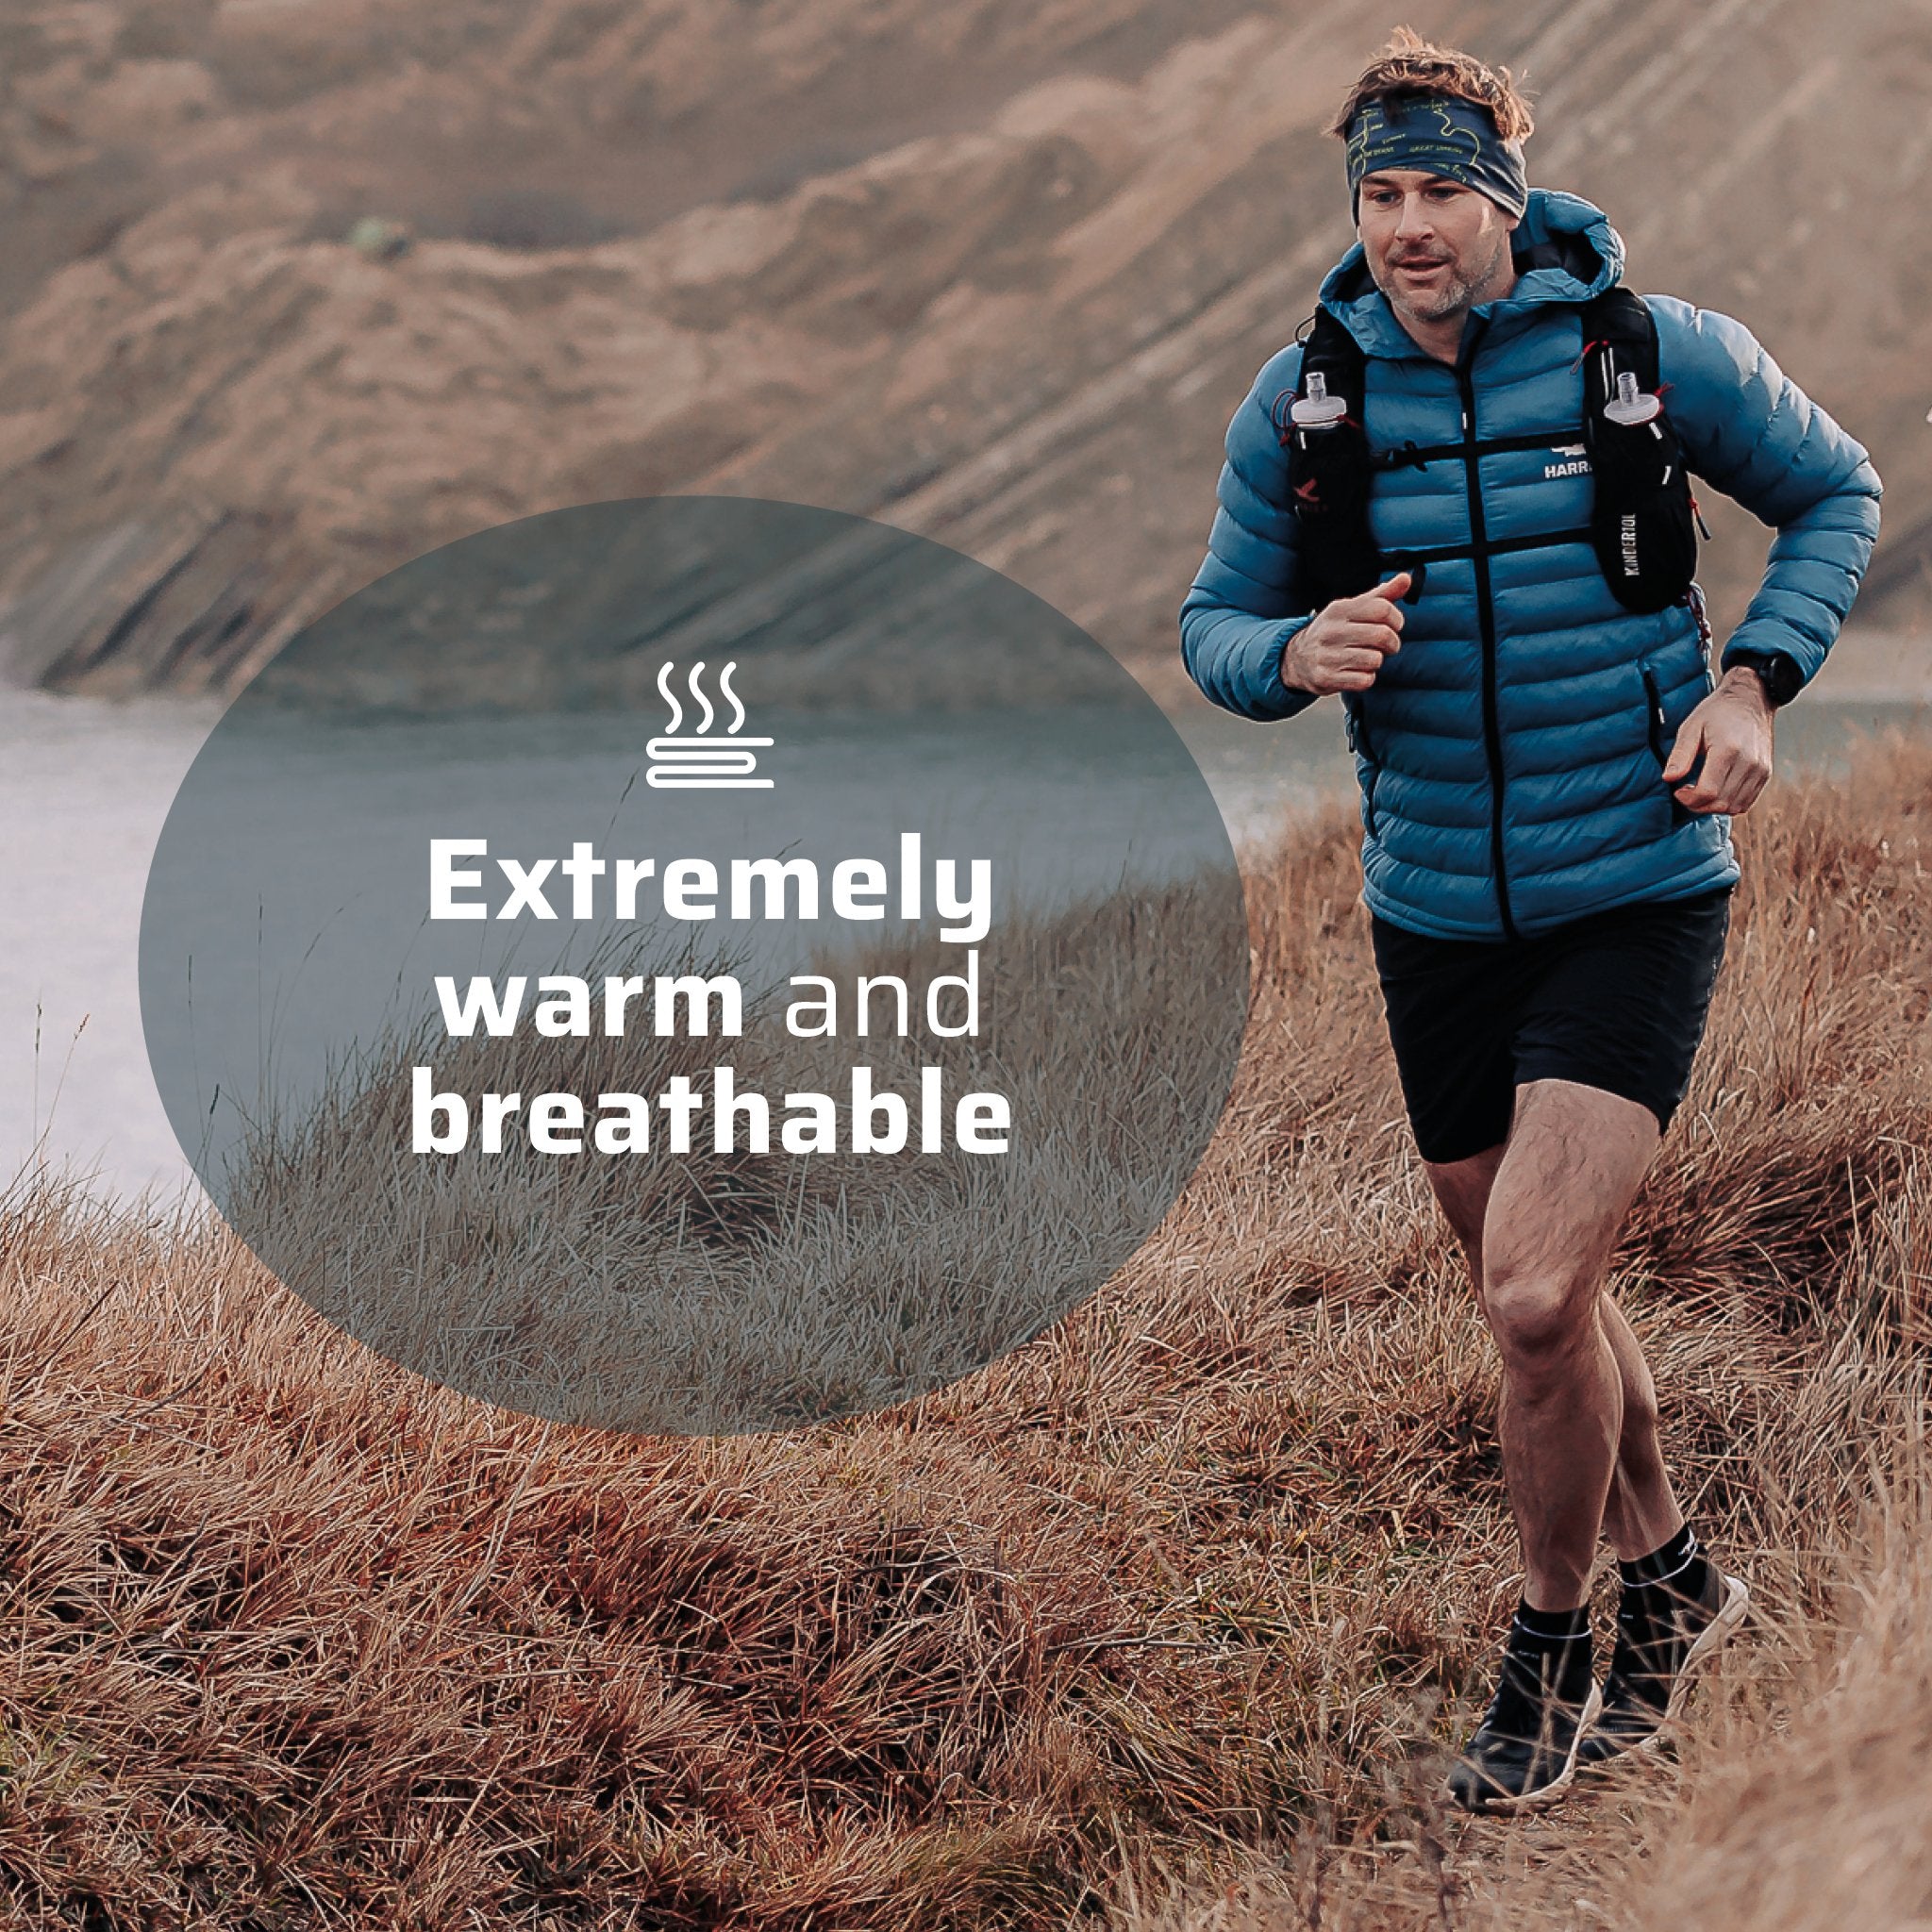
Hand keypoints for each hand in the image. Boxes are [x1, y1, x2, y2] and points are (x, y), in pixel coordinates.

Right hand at [1281, 573, 1411, 693]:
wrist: (1297, 658)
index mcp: (1339, 609)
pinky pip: (1365, 680)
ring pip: (1375, 660)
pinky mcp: (1326, 678)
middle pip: (1382, 635)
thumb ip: (1381, 595)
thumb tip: (1406, 579)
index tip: (1394, 626)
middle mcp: (1331, 631)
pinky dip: (1367, 678)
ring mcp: (1327, 656)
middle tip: (1387, 646)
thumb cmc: (1335, 631)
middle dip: (1392, 643)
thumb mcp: (1353, 609)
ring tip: (1366, 658)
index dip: (1397, 619)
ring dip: (1376, 661)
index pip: (1382, 609)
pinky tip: (1356, 672)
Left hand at [1662, 666, 1774, 814]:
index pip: (1708, 792)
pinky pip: (1747, 802)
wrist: (1751, 699)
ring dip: (1713, 807)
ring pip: (1734, 807)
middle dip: (1698, 805)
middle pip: (1720, 803)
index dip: (1688, 798)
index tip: (1679, 790)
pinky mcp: (1766, 773)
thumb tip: (1669, 778)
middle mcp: (1749, 763)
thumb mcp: (1691, 728)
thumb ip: (1680, 755)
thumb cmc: (1718, 712)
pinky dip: (1729, 804)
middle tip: (1687, 793)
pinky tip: (1717, 791)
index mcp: (1728, 751)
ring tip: (1701, 792)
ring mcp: (1760, 769)